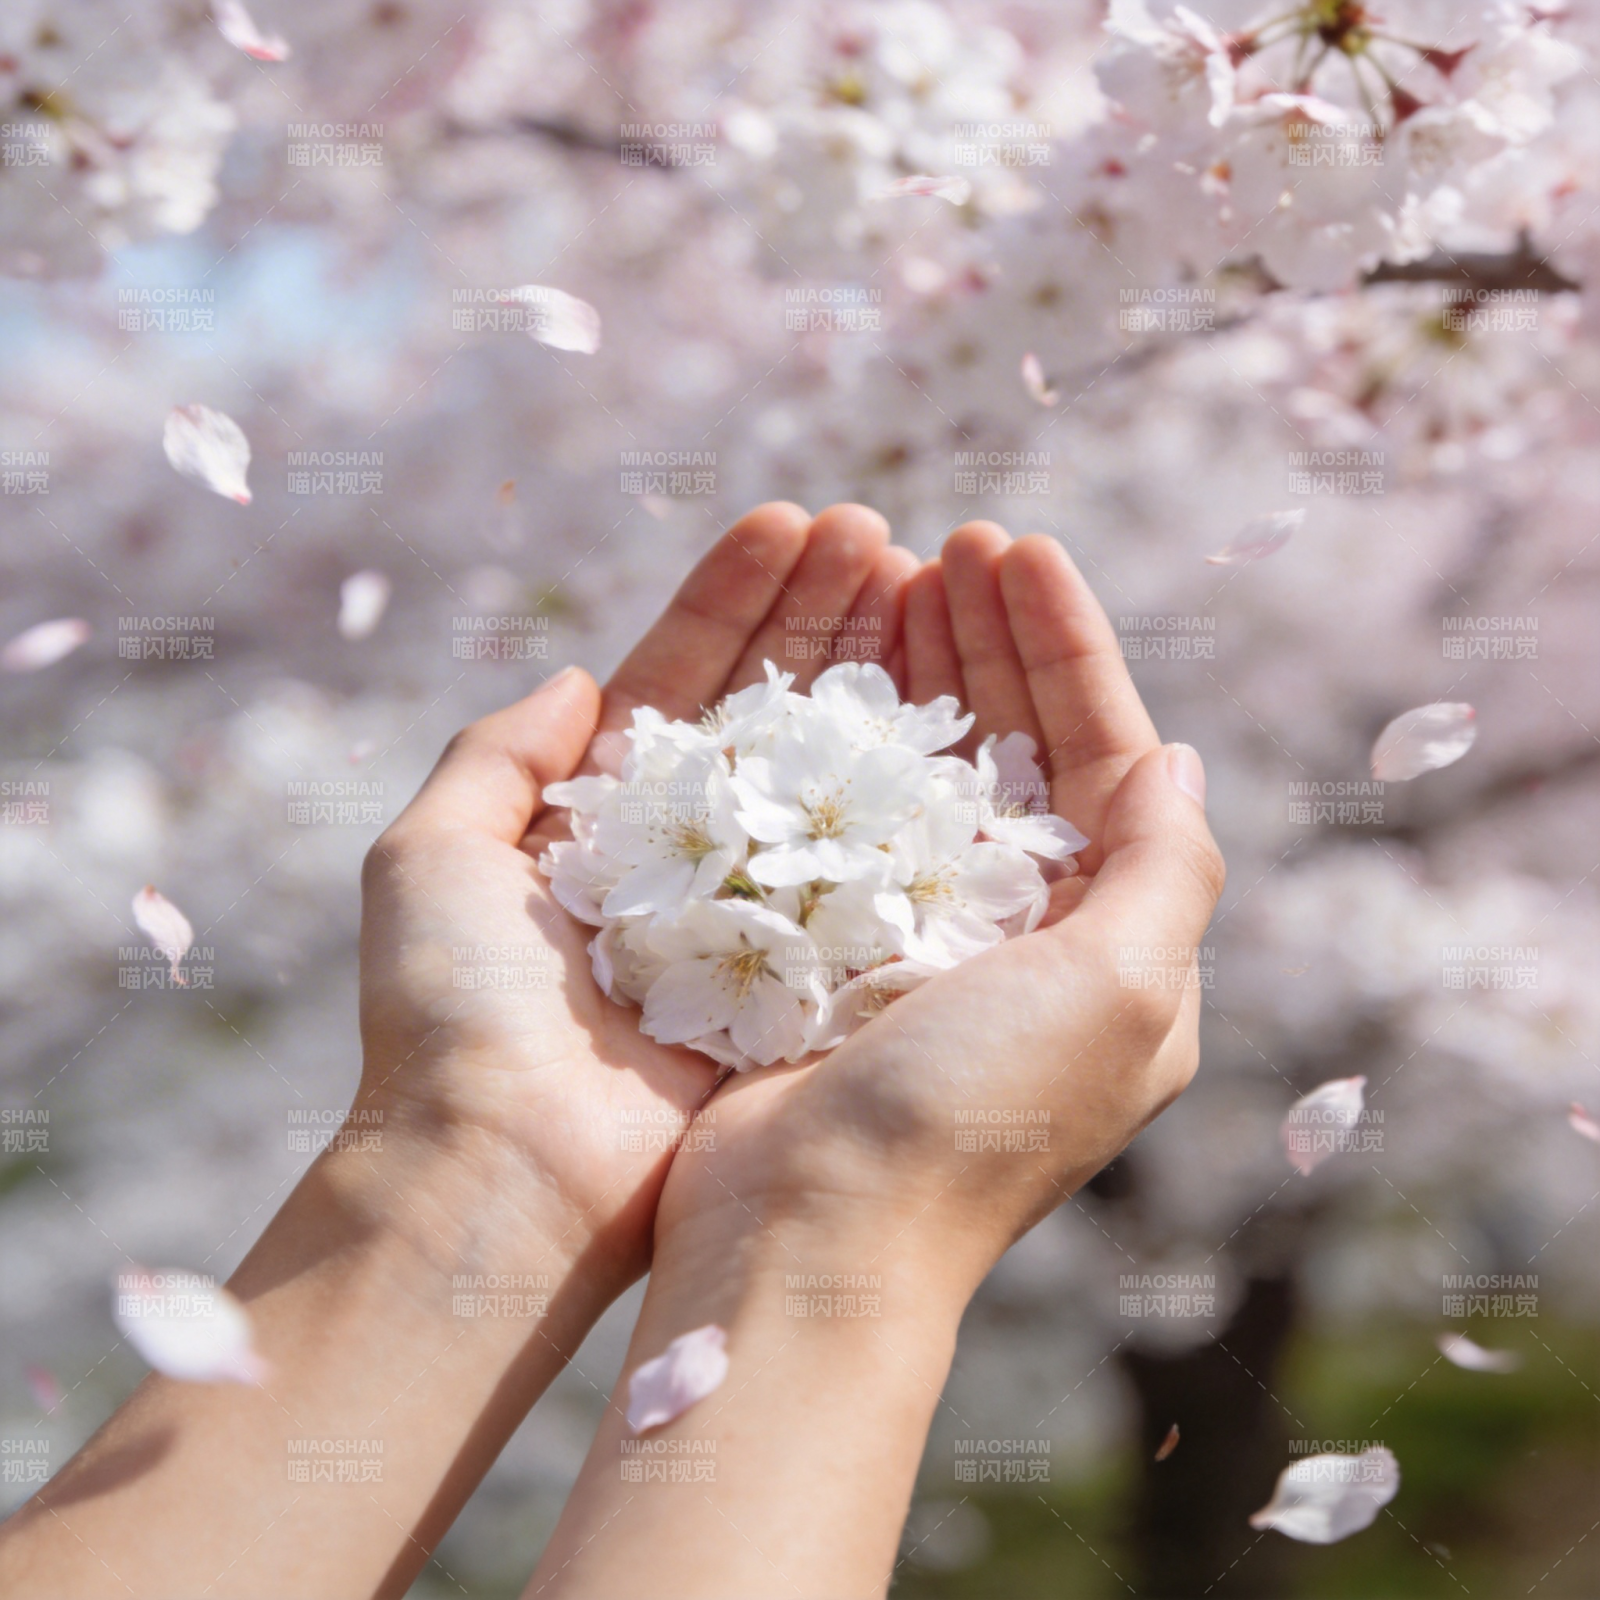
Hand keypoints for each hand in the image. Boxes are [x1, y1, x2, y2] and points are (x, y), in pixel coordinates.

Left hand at [355, 502, 921, 1288]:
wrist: (506, 1175)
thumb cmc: (454, 1014)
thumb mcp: (430, 857)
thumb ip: (494, 754)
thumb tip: (577, 677)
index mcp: (602, 821)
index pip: (681, 680)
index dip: (736, 599)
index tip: (792, 520)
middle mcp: (686, 860)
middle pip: (764, 712)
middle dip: (818, 617)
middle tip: (879, 533)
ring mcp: (752, 917)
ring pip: (822, 776)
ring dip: (866, 678)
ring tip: (919, 582)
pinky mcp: (804, 978)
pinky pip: (860, 871)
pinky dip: (897, 795)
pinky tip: (943, 717)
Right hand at [652, 519, 1223, 1294]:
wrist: (808, 1237)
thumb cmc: (972, 1118)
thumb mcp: (1120, 995)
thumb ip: (1169, 873)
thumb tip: (1180, 760)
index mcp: (1112, 949)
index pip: (1106, 760)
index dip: (1069, 647)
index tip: (1017, 548)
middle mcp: (1026, 943)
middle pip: (1020, 753)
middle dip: (992, 642)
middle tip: (950, 541)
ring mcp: (923, 947)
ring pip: (932, 775)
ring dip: (920, 675)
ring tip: (888, 577)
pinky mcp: (834, 955)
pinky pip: (850, 822)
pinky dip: (845, 744)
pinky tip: (824, 677)